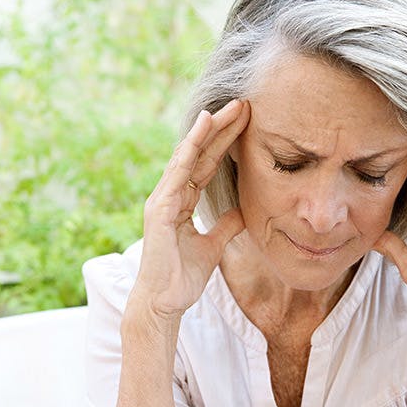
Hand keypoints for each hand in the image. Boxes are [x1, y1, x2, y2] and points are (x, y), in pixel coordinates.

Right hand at [132, 100, 249, 318]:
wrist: (164, 302)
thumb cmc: (182, 276)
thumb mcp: (213, 245)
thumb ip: (226, 224)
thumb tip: (244, 211)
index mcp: (182, 201)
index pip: (208, 164)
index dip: (226, 142)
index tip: (247, 122)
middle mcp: (171, 194)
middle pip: (200, 154)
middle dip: (221, 129)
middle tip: (243, 104)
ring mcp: (163, 199)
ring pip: (188, 156)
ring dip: (208, 131)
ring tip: (227, 108)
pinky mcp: (159, 208)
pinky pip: (178, 173)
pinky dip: (189, 149)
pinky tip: (202, 130)